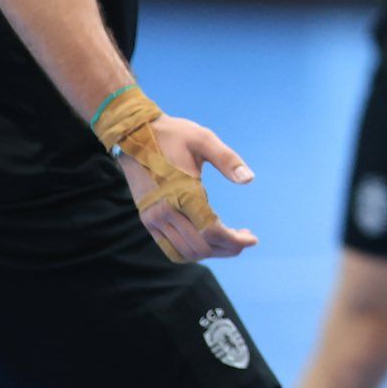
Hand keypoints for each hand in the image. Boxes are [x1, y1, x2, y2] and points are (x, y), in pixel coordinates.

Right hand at [116, 115, 257, 261]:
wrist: (134, 135)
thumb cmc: (174, 135)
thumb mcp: (204, 139)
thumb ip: (227, 160)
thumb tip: (249, 179)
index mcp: (181, 192)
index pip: (211, 230)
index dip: (234, 240)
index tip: (252, 239)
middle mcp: (164, 211)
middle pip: (200, 245)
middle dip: (227, 248)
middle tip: (246, 239)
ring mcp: (153, 218)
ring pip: (185, 251)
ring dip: (211, 252)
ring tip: (231, 242)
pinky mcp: (148, 220)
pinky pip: (170, 248)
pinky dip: (191, 251)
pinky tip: (208, 242)